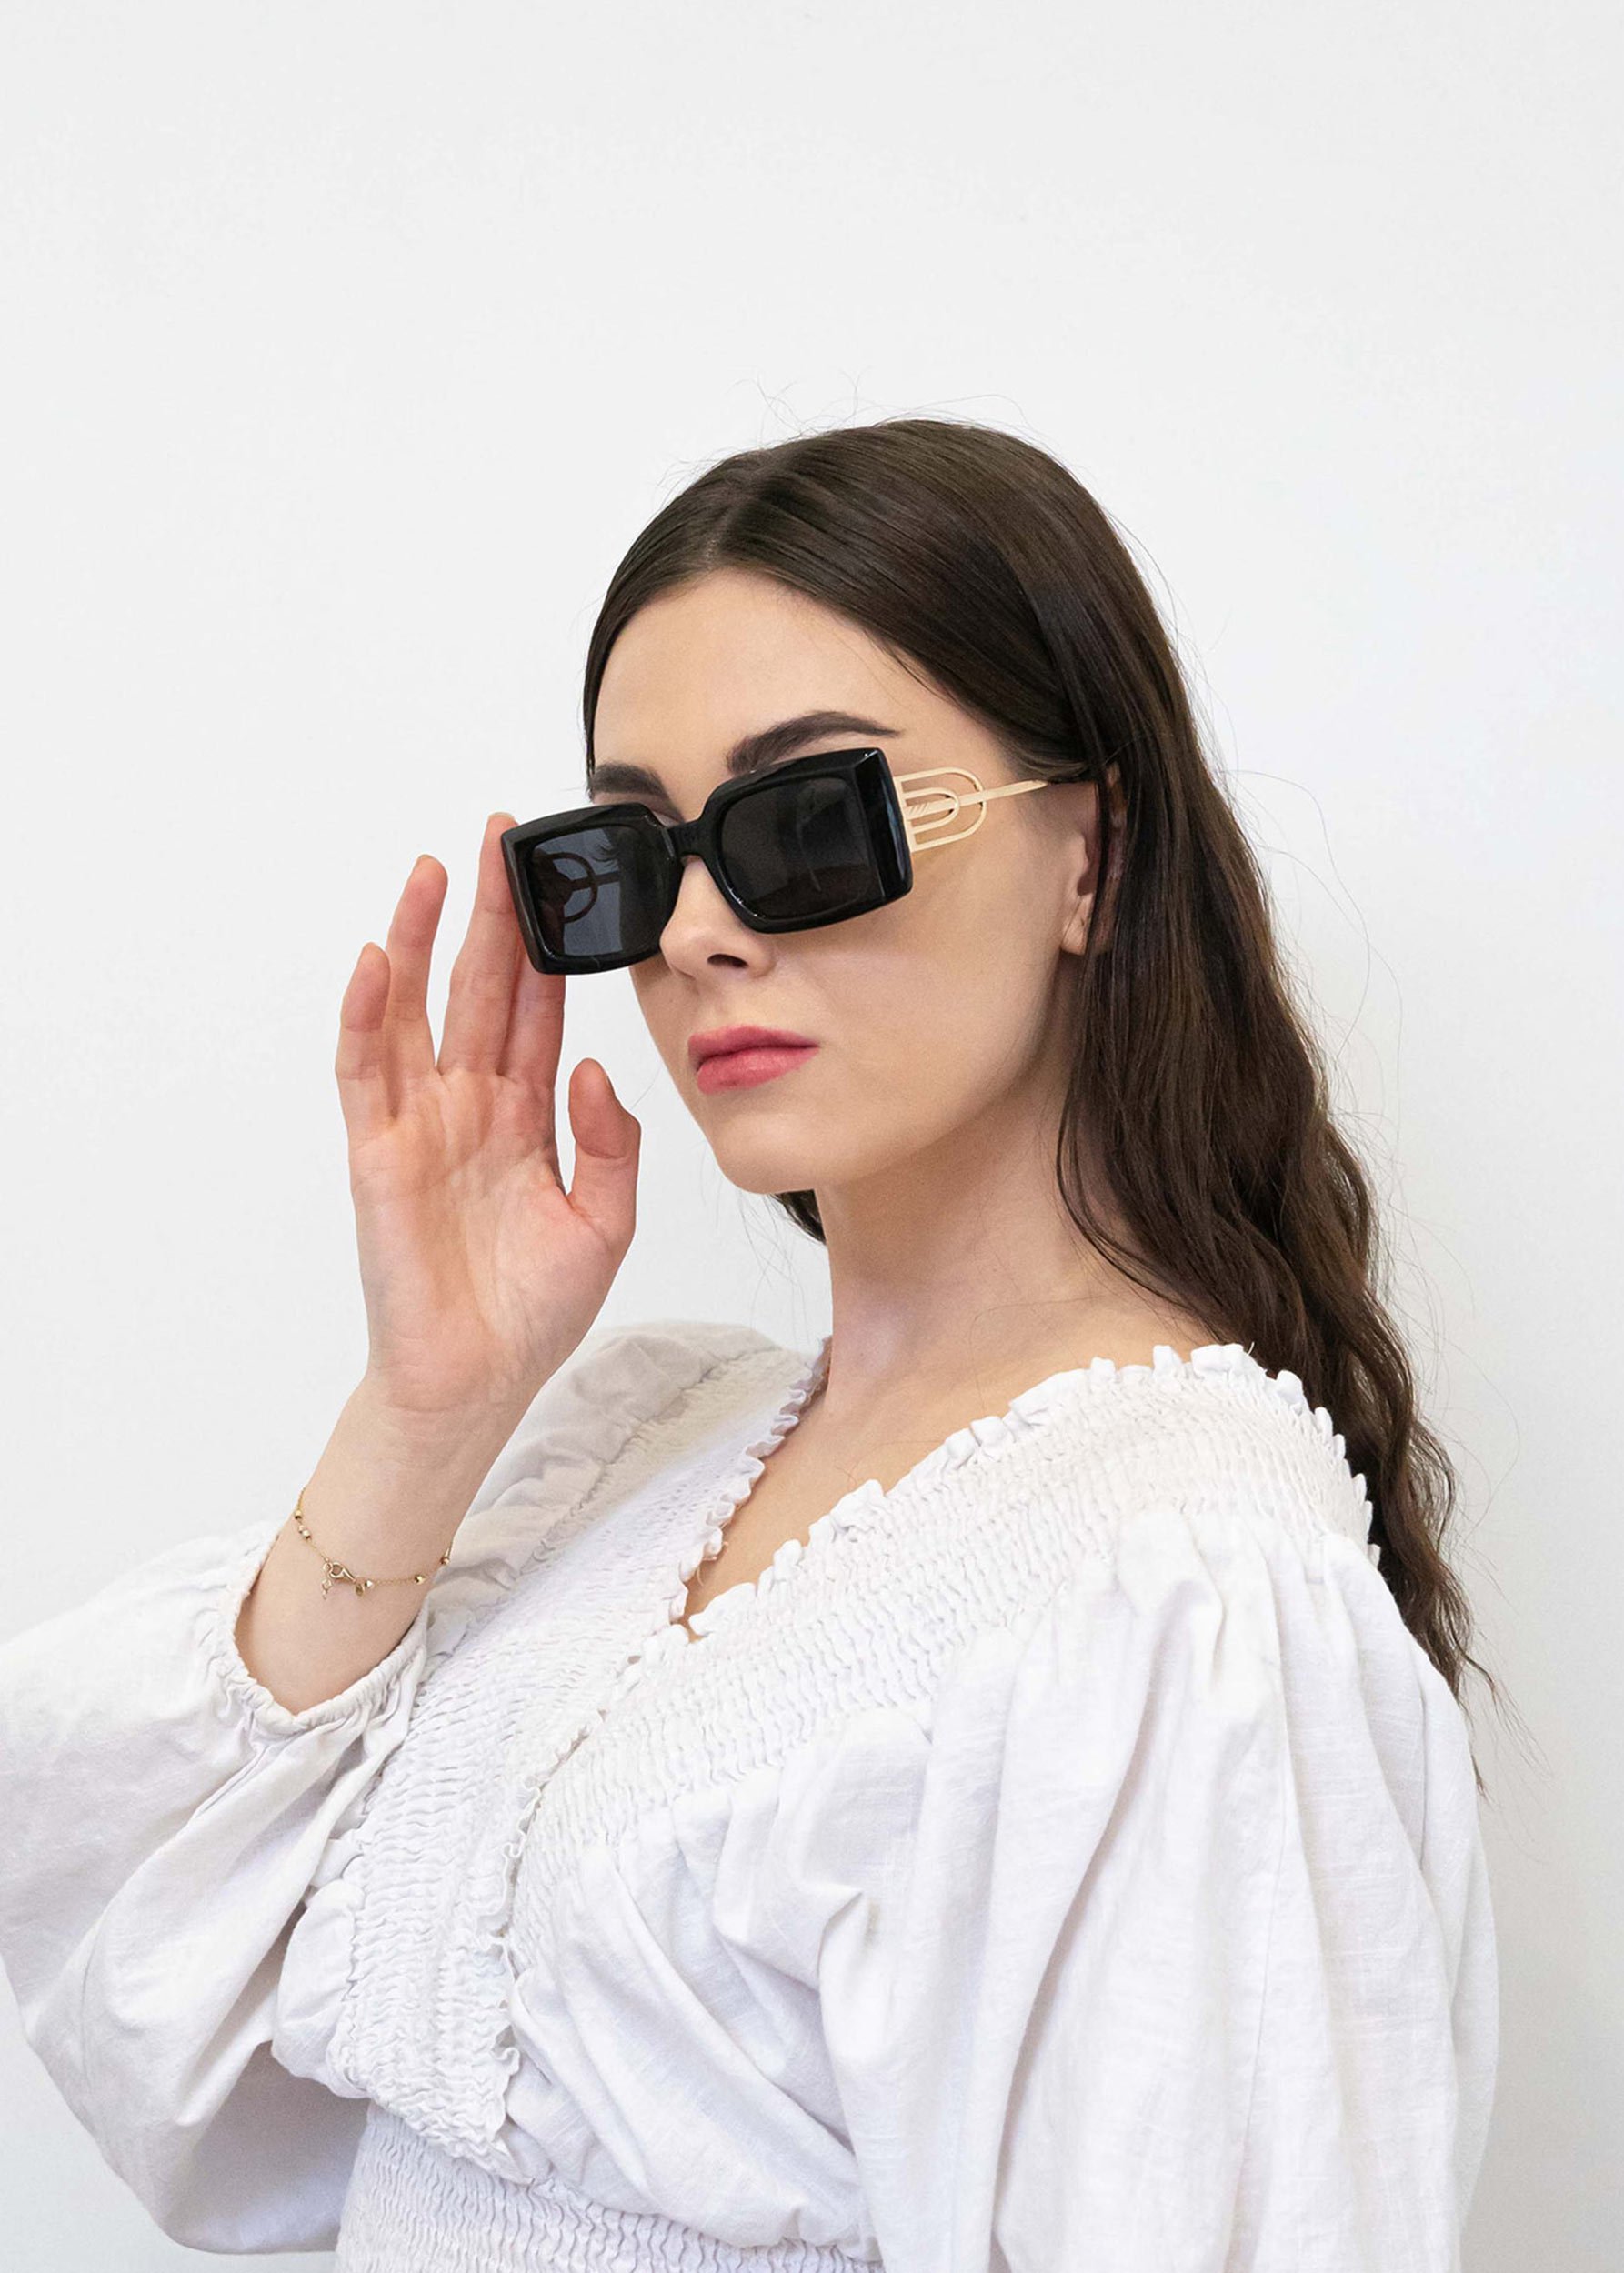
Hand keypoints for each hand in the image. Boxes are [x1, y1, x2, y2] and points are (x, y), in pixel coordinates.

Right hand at [334, 811, 639, 1427]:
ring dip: (419, 939)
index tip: (558, 877)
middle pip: (477, 987)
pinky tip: (376, 959)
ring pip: (415, 1011)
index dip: (546, 944)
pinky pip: (366, 1072)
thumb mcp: (603, 1223)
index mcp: (526, 1115)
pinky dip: (366, 1014)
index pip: (536, 1008)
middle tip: (500, 834)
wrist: (476, 1384)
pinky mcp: (380, 1155)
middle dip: (489, 911)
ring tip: (432, 868)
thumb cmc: (533, 1311)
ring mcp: (420, 1124)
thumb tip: (593, 1066)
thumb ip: (611, 1144)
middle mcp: (470, 1105)